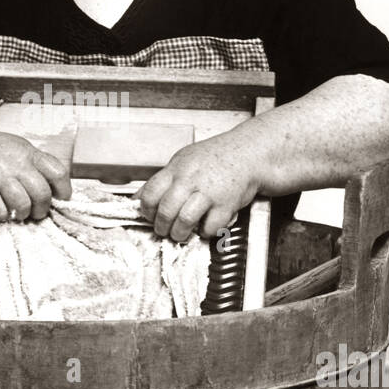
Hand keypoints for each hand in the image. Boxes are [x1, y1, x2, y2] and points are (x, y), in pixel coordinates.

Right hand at [0, 128, 71, 222]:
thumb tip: (52, 187)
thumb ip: (33, 163)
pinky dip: (0, 216)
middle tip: (36, 212)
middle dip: (42, 209)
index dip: (63, 189)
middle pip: (42, 194)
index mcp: (27, 152)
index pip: (57, 172)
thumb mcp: (15, 147)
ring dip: (22, 214)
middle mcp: (15, 163)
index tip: (61, 198)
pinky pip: (0, 212)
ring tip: (17, 213)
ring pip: (23, 205)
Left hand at [139, 133, 261, 241]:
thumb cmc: (217, 158)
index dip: (146, 210)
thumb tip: (140, 198)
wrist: (248, 154)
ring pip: (184, 220)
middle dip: (161, 227)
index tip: (149, 216)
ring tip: (180, 234)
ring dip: (179, 233)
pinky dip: (205, 232)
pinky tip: (204, 226)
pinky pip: (209, 227)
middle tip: (163, 230)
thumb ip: (164, 179)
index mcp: (177, 169)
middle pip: (165, 210)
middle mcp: (190, 180)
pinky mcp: (226, 205)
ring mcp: (209, 192)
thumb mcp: (184, 161)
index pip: (150, 193)